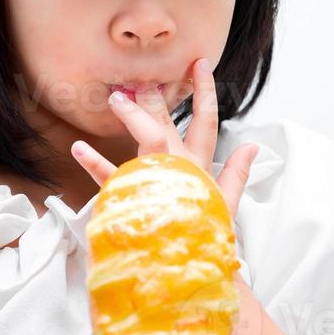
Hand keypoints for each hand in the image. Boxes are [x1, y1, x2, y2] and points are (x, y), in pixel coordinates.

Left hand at [71, 57, 258, 216]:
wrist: (187, 269)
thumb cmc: (204, 233)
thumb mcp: (227, 203)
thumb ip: (238, 173)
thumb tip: (254, 147)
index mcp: (199, 167)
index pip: (205, 123)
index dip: (204, 92)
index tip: (200, 64)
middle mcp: (179, 167)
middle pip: (169, 123)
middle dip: (158, 96)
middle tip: (145, 76)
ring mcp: (156, 180)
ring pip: (148, 139)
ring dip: (132, 116)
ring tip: (116, 98)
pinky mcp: (132, 197)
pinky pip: (110, 178)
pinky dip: (94, 162)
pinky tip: (79, 147)